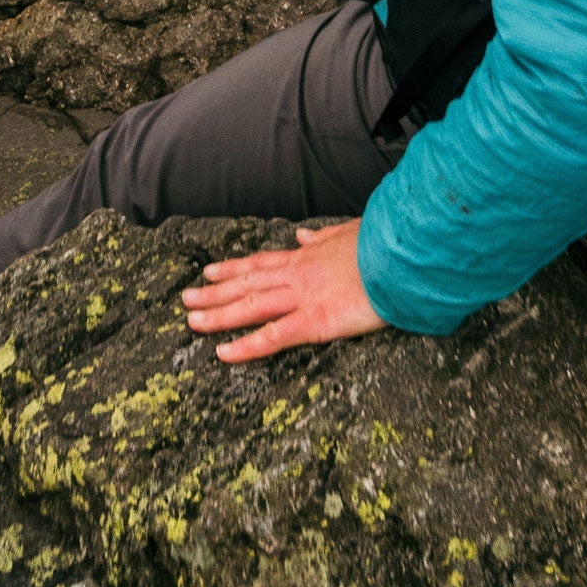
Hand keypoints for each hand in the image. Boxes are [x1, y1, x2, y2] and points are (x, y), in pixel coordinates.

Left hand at [179, 220, 383, 363]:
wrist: (401, 256)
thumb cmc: (382, 245)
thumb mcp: (349, 233)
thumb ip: (323, 237)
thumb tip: (302, 235)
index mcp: (306, 258)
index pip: (260, 263)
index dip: (233, 268)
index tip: (209, 271)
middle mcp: (297, 275)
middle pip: (246, 284)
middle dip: (214, 292)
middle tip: (185, 299)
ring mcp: (302, 298)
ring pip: (250, 307)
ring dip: (218, 314)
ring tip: (191, 321)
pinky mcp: (315, 321)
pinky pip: (273, 336)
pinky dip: (246, 346)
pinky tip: (224, 353)